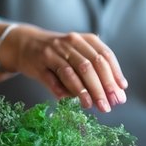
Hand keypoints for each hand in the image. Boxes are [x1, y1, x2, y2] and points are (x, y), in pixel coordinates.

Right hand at [5, 26, 128, 112]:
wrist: (24, 44)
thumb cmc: (57, 53)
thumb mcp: (78, 53)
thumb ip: (96, 69)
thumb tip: (117, 93)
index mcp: (84, 39)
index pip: (104, 55)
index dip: (114, 74)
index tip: (121, 91)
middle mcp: (70, 43)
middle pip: (91, 65)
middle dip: (103, 86)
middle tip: (110, 104)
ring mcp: (53, 52)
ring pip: (73, 72)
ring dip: (85, 91)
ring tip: (94, 106)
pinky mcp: (38, 64)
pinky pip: (52, 79)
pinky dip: (62, 91)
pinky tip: (69, 101)